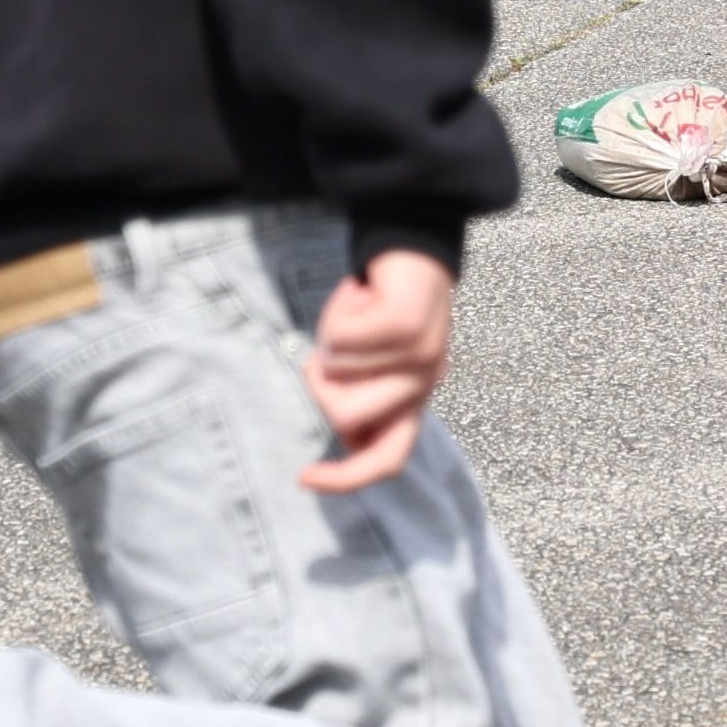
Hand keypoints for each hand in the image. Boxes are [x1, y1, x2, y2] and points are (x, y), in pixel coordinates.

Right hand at [300, 248, 455, 491]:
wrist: (416, 248)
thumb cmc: (383, 307)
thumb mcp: (374, 361)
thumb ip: (363, 396)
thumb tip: (348, 435)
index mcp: (415, 398)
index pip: (387, 459)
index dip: (345, 479)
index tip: (303, 478)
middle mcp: (423, 383)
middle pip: (347, 418)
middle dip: (320, 384)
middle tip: (329, 348)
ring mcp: (420, 356)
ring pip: (337, 372)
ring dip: (329, 338)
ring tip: (352, 312)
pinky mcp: (407, 326)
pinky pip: (341, 338)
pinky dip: (337, 309)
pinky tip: (358, 292)